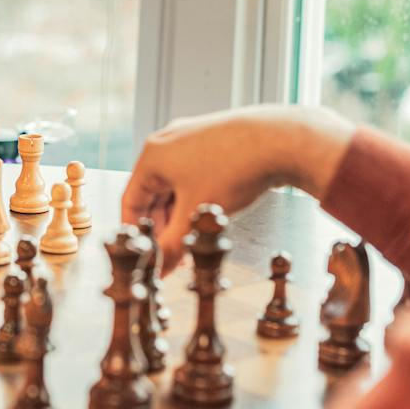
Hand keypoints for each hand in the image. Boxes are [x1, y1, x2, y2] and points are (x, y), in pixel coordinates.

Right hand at [120, 104, 355, 272]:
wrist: (278, 140)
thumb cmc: (232, 169)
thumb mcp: (196, 215)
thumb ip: (172, 245)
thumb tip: (158, 270)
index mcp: (153, 155)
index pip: (130, 200)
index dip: (137, 233)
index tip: (147, 256)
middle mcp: (167, 142)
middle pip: (153, 193)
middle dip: (162, 227)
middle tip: (172, 255)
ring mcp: (190, 138)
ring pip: (175, 185)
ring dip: (180, 214)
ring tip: (193, 239)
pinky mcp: (211, 139)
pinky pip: (193, 174)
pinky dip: (195, 197)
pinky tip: (210, 215)